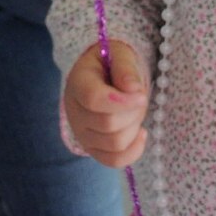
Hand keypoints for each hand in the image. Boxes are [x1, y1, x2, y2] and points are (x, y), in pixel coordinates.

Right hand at [63, 41, 148, 167]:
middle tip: (140, 99)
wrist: (103, 78)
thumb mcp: (119, 55)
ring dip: (134, 128)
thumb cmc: (112, 65)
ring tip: (135, 112)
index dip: (122, 101)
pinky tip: (140, 133)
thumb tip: (133, 89)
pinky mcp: (92, 149)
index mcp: (78, 83)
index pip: (93, 99)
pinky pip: (114, 161)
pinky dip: (134, 150)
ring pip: (115, 144)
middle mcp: (74, 111)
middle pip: (108, 124)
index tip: (141, 95)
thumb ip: (125, 68)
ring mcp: (82, 133)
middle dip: (133, 113)